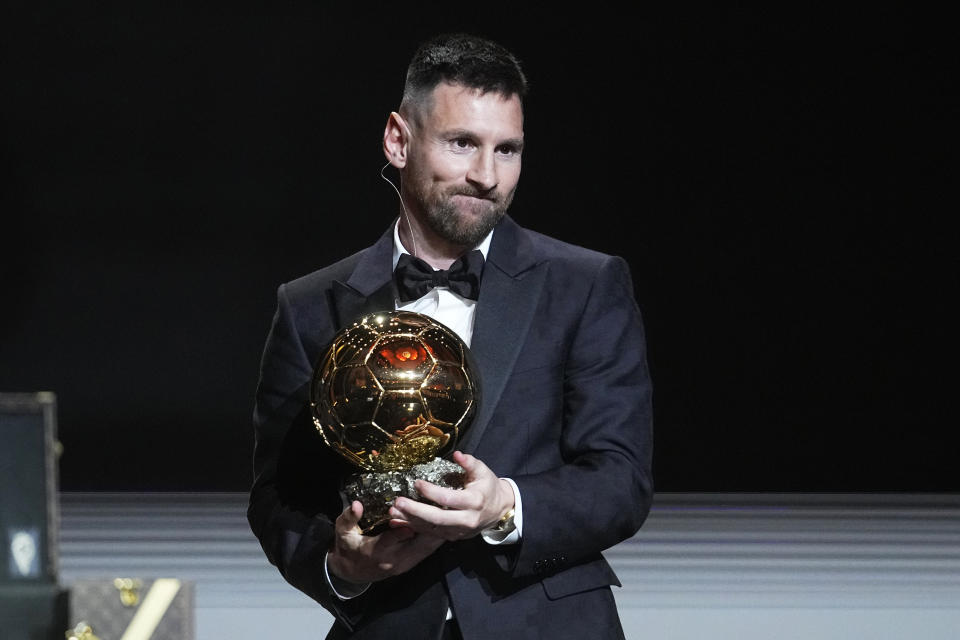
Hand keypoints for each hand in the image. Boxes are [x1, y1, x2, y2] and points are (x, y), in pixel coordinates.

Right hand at [326, 501, 444, 583]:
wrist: (352, 573)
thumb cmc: (348, 548)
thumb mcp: (343, 532)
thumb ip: (349, 518)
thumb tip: (356, 505)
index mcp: (377, 551)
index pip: (395, 537)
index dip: (407, 523)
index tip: (418, 508)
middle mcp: (394, 560)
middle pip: (418, 543)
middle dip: (431, 526)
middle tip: (446, 508)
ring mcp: (405, 564)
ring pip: (427, 548)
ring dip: (438, 533)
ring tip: (452, 514)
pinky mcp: (411, 564)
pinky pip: (427, 551)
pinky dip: (436, 539)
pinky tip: (447, 526)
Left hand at [388, 451, 514, 540]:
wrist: (499, 510)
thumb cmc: (488, 487)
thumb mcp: (483, 471)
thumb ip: (470, 463)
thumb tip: (457, 454)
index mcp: (474, 502)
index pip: (448, 499)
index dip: (431, 492)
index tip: (416, 483)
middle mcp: (466, 520)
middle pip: (437, 518)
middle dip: (415, 511)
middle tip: (398, 502)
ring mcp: (459, 531)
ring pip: (432, 529)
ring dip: (410, 521)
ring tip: (393, 511)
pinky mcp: (453, 536)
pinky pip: (431, 534)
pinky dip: (414, 528)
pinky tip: (399, 522)